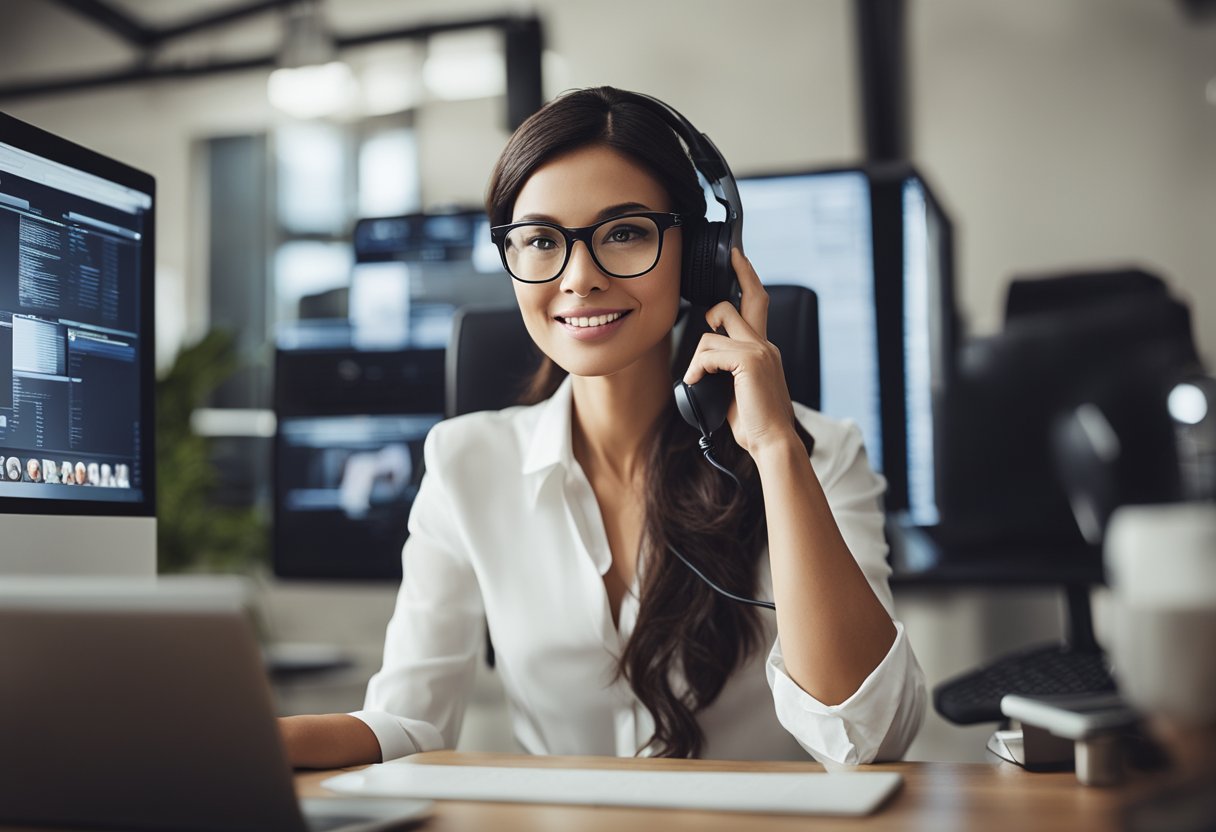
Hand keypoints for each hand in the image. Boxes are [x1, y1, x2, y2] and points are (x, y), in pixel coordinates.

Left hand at [682, 248, 797, 455]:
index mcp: (765, 350)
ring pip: (713, 332)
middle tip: (726, 273)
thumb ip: (727, 370)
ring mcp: (760, 351)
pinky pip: (710, 352)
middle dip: (734, 282)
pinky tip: (696, 382)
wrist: (773, 441)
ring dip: (698, 357)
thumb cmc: (756, 423)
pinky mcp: (750, 361)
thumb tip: (703, 367)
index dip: (748, 278)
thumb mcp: (738, 390)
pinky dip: (697, 368)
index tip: (739, 258)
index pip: (758, 304)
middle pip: (746, 300)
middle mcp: (766, 345)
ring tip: (698, 378)